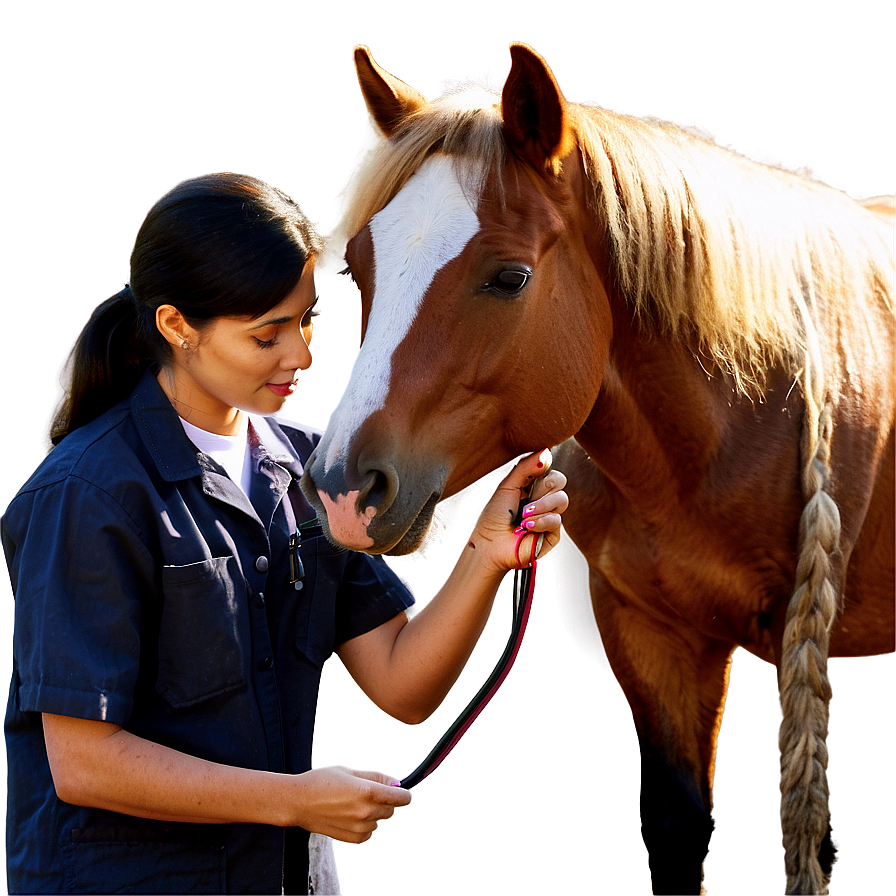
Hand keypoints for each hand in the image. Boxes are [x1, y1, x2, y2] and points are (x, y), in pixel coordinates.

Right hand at [292, 766, 411, 842]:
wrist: (299, 801)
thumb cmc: (320, 782)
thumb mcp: (350, 771)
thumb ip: (375, 778)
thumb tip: (393, 782)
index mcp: (367, 791)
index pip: (400, 798)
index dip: (403, 794)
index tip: (402, 792)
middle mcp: (366, 811)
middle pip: (391, 809)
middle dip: (385, 800)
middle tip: (368, 792)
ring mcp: (360, 827)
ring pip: (380, 820)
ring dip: (374, 812)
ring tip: (353, 802)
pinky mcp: (353, 838)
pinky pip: (369, 832)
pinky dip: (365, 824)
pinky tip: (350, 814)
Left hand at [472, 449, 567, 571]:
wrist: (491, 543)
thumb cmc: (495, 516)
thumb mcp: (508, 485)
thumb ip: (526, 467)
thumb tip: (546, 451)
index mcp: (533, 486)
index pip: (549, 469)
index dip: (542, 469)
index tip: (530, 477)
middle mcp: (544, 499)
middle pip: (560, 481)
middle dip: (542, 487)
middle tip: (527, 497)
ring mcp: (550, 516)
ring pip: (562, 499)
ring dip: (540, 506)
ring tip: (524, 515)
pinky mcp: (553, 534)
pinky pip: (557, 520)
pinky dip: (540, 521)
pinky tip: (527, 527)